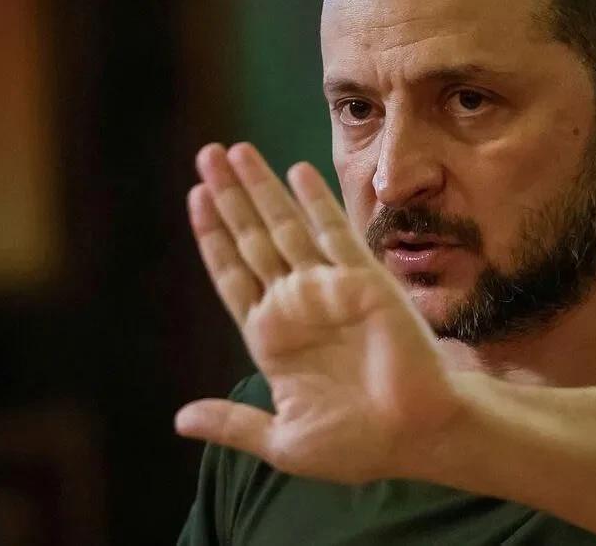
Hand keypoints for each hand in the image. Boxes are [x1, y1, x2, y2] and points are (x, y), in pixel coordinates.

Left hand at [175, 143, 461, 483]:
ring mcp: (329, 289)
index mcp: (272, 338)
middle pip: (253, 240)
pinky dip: (315, 202)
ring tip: (234, 152)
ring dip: (260, 190)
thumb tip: (180, 420)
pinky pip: (335, 234)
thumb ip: (233, 424)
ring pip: (285, 228)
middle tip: (205, 156)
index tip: (195, 199)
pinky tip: (295, 172)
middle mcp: (297, 305)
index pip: (233, 275)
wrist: (415, 436)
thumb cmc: (356, 445)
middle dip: (229, 198)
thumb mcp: (283, 440)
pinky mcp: (364, 281)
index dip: (213, 237)